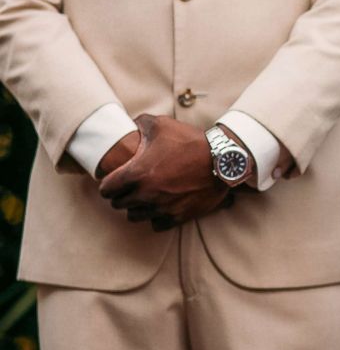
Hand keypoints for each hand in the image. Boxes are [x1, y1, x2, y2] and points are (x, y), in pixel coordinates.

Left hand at [99, 114, 232, 230]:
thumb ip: (139, 124)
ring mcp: (162, 208)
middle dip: (120, 196)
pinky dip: (155, 217)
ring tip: (144, 198)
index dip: (107, 184)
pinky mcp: (178, 216)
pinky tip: (160, 207)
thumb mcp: (161, 125)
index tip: (114, 180)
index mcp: (136, 174)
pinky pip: (156, 225)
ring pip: (135, 216)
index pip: (106, 189)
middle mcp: (146, 195)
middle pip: (118, 205)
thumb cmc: (190, 142)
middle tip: (129, 188)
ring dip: (136, 208)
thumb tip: (130, 124)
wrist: (222, 161)